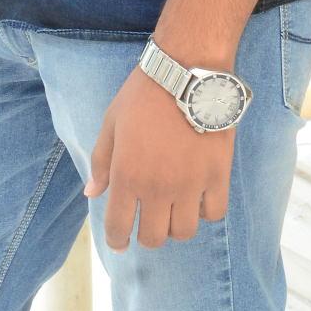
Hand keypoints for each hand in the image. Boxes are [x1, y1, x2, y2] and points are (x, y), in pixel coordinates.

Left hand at [84, 64, 235, 250]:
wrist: (186, 71)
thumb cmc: (143, 94)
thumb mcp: (112, 122)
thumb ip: (102, 161)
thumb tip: (92, 194)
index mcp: (127, 176)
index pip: (119, 228)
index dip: (117, 240)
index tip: (120, 239)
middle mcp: (158, 188)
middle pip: (154, 238)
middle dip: (148, 233)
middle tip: (150, 218)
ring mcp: (190, 184)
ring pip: (185, 232)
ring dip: (177, 224)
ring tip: (175, 206)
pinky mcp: (217, 175)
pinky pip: (214, 213)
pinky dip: (206, 210)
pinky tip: (199, 195)